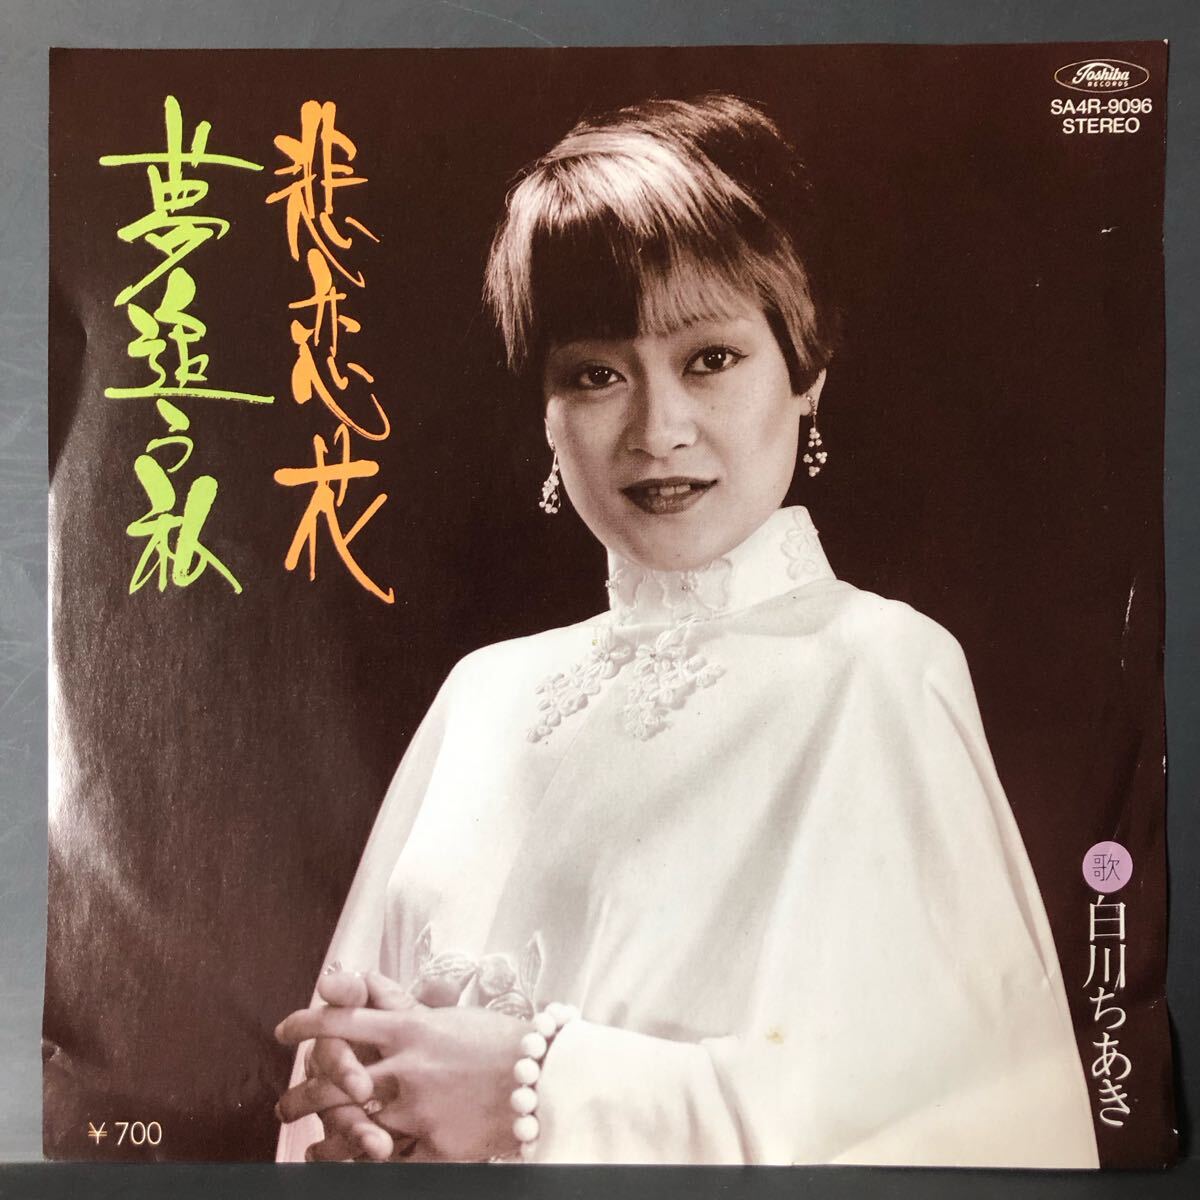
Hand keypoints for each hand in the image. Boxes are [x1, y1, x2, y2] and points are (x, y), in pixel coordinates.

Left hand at [276, 974, 530, 1161]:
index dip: (306, 1025)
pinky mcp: (436, 1145)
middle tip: (283, 1106)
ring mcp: (421, 1109)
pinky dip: (357, 1164)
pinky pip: (384, 1161)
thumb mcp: (448, 1015)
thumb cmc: (500, 1041)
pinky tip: (342, 1164)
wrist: (546, 1077)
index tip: (283, 1032)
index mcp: (412, 1028)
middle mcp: (409, 1066)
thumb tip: (362, 981)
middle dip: (301, 1095)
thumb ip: (403, 1005)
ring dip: (324, 1137)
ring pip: (352, 1126)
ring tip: (310, 1145)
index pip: (342, 1020)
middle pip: (335, 1081)